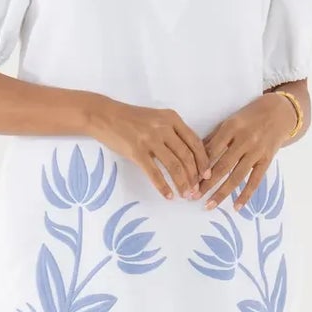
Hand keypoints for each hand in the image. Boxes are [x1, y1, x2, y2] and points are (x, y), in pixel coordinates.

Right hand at [89, 97, 211, 200]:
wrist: (104, 115)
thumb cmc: (131, 119)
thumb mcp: (156, 118)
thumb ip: (172, 132)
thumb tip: (188, 156)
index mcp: (172, 119)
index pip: (195, 142)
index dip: (203, 161)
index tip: (207, 176)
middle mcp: (164, 127)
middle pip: (186, 156)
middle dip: (194, 177)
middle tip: (196, 191)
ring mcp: (150, 139)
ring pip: (174, 166)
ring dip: (182, 184)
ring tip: (185, 195)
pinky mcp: (136, 151)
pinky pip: (154, 173)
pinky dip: (163, 186)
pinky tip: (168, 195)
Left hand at [196, 93, 295, 210]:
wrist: (279, 112)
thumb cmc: (249, 117)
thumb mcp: (230, 121)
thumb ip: (214, 138)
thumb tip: (194, 155)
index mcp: (231, 127)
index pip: (212, 151)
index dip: (200, 166)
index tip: (188, 180)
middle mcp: (244, 140)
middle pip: (222, 166)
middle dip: (206, 183)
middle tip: (193, 196)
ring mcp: (257, 151)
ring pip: (237, 176)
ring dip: (221, 193)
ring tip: (209, 205)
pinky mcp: (267, 160)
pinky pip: (255, 180)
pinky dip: (246, 195)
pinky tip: (236, 206)